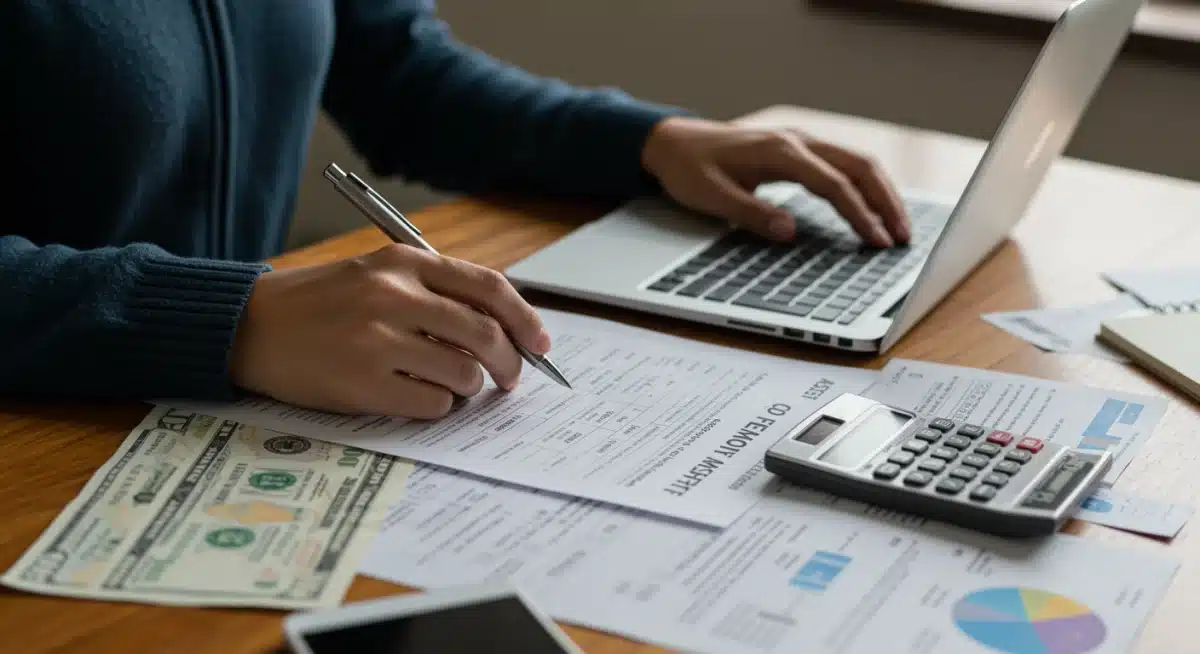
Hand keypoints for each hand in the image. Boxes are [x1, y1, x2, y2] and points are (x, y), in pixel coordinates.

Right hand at [229, 244, 550, 418]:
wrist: (248, 326)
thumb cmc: (321, 304)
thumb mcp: (377, 275)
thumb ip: (435, 293)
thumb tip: (503, 331)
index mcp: (404, 262)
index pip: (489, 288)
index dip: (526, 319)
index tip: (540, 344)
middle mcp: (394, 295)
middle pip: (486, 335)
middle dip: (510, 364)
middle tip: (510, 379)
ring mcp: (378, 340)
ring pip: (464, 375)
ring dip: (468, 387)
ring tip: (446, 385)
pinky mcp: (363, 383)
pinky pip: (432, 405)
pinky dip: (436, 406)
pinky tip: (415, 397)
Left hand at [640, 116, 909, 246]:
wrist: (673, 142)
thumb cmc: (689, 169)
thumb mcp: (710, 197)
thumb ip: (751, 213)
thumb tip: (790, 231)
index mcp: (779, 151)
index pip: (834, 184)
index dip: (859, 214)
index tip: (877, 241)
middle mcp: (798, 140)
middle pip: (860, 166)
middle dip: (886, 202)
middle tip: (903, 238)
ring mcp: (801, 141)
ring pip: (858, 162)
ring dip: (882, 193)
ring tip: (898, 227)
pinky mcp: (799, 149)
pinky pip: (844, 163)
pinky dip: (866, 185)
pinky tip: (873, 207)